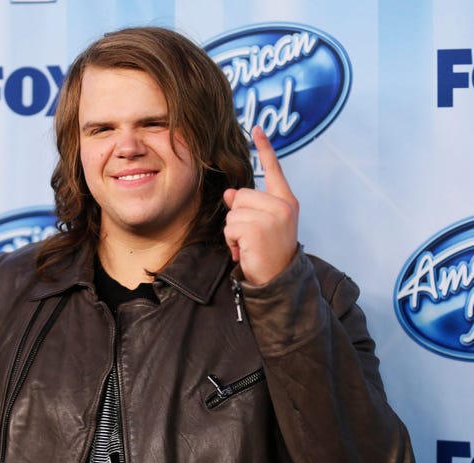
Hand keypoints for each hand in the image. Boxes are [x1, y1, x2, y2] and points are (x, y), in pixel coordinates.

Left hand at [223, 126, 298, 284]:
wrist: (278, 281)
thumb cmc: (268, 253)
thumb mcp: (261, 225)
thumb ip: (248, 206)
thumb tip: (229, 193)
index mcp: (286, 202)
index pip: (275, 170)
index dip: (265, 148)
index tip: (257, 128)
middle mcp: (283, 206)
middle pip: (241, 194)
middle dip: (238, 216)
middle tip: (251, 237)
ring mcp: (273, 216)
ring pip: (233, 211)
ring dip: (233, 231)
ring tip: (248, 245)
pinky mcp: (258, 228)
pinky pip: (230, 227)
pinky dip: (231, 241)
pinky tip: (245, 251)